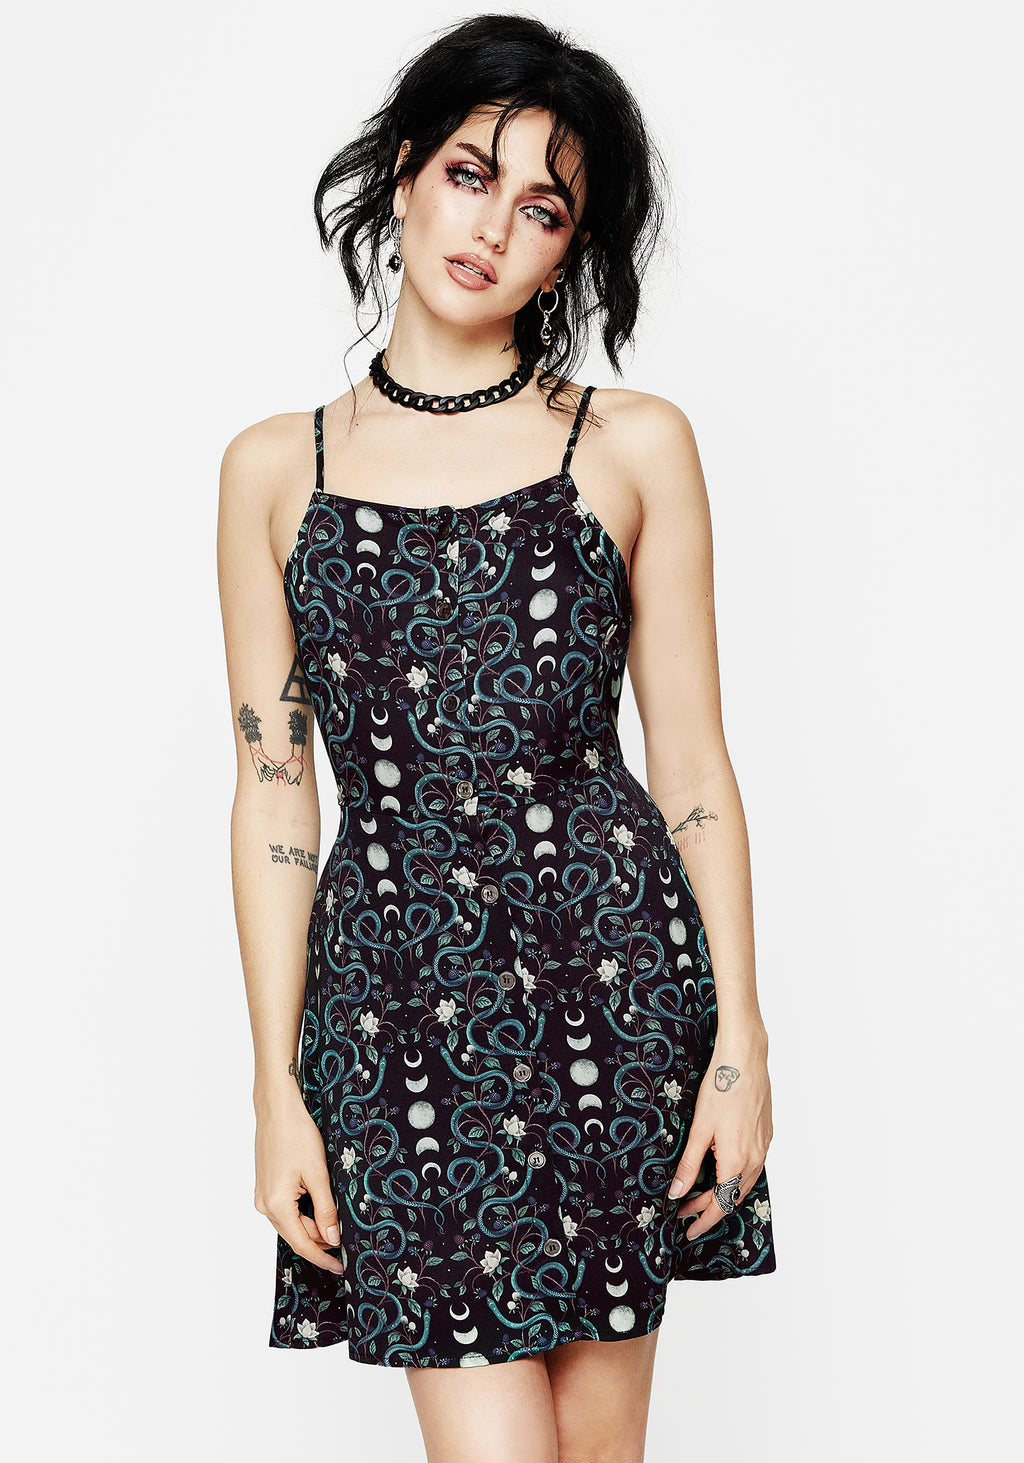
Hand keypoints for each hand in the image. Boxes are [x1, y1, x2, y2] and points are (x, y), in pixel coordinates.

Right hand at [254, 1093, 344, 1275]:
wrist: (277, 1109)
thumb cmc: (297, 1135)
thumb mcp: (318, 1174)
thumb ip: (326, 1209)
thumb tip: (332, 1239)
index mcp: (276, 1205)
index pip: (302, 1244)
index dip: (323, 1257)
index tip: (341, 1267)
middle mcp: (264, 1205)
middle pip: (297, 1234)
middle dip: (321, 1239)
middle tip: (347, 1237)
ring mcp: (262, 1196)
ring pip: (292, 1222)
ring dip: (313, 1224)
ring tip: (336, 1217)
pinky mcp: (265, 1187)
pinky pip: (286, 1210)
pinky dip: (303, 1212)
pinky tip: (319, 1203)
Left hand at [667, 1034, 772, 1241]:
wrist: (745, 1058)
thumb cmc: (721, 1086)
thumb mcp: (699, 1128)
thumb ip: (689, 1163)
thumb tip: (676, 1192)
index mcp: (737, 1160)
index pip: (721, 1204)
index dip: (703, 1220)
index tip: (688, 1230)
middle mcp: (755, 1157)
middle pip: (733, 1197)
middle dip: (708, 1208)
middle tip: (685, 1212)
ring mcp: (764, 1146)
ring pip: (744, 1183)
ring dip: (723, 1194)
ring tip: (699, 1196)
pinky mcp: (766, 1135)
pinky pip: (752, 1167)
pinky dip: (735, 1177)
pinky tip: (721, 1171)